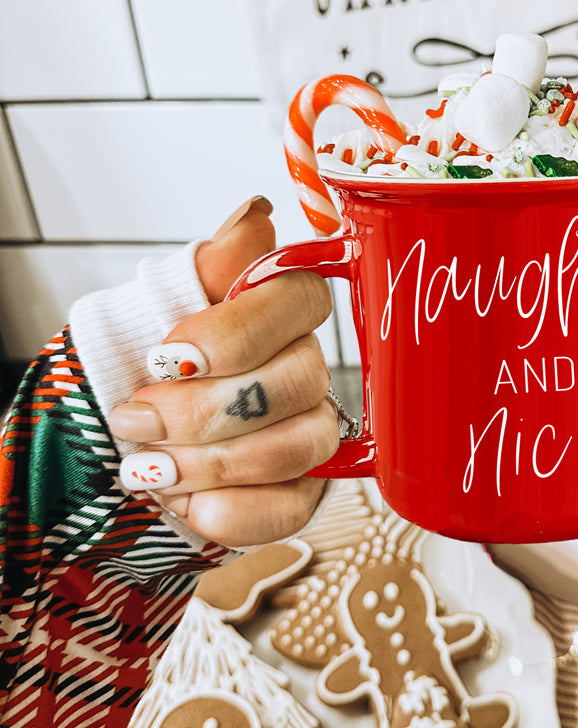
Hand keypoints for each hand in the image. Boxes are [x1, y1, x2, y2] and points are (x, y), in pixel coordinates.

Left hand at [109, 196, 338, 546]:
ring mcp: (309, 431)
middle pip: (298, 382)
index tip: (168, 355)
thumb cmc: (141, 371)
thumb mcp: (154, 306)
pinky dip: (229, 511)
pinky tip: (184, 503)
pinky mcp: (301, 491)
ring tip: (149, 467)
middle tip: (138, 418)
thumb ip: (210, 267)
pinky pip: (293, 507)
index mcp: (278, 313)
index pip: (301, 301)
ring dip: (210, 463)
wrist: (119, 442)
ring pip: (299, 447)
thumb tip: (255, 216)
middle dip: (203, 411)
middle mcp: (305, 369)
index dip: (237, 333)